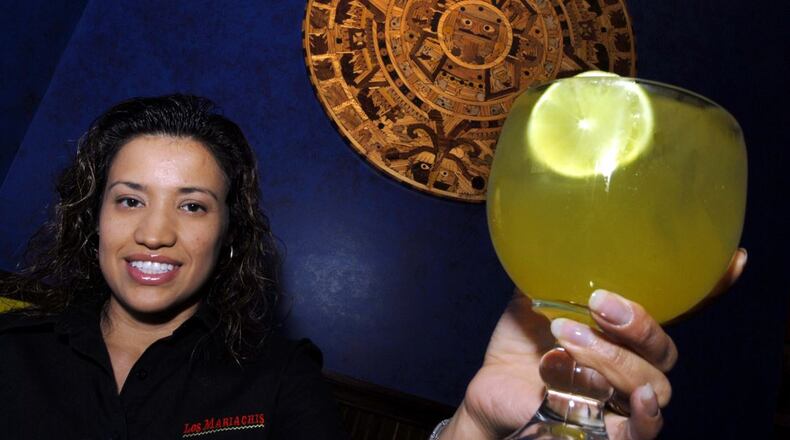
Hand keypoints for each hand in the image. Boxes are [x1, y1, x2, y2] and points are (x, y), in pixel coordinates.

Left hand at [441, 248, 746, 439]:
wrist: (493, 385)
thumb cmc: (521, 340)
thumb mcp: (534, 296)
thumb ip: (556, 271)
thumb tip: (561, 231)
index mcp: (625, 326)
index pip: (676, 308)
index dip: (711, 287)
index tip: (734, 259)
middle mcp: (635, 360)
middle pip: (663, 347)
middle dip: (636, 323)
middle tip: (599, 305)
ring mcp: (625, 397)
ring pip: (650, 382)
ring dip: (610, 358)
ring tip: (564, 338)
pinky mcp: (610, 430)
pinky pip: (642, 429)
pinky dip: (643, 413)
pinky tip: (636, 397)